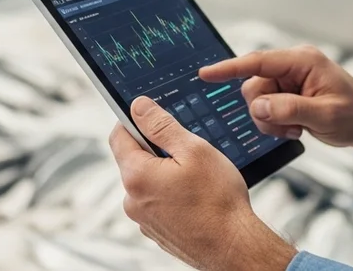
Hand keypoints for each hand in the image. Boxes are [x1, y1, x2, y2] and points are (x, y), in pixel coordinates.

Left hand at [109, 97, 296, 270]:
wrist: (233, 247)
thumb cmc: (218, 201)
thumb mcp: (193, 149)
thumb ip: (161, 125)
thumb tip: (139, 107)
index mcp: (136, 176)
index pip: (119, 135)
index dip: (135, 120)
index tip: (154, 117)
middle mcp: (132, 200)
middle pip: (134, 158)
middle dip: (157, 149)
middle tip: (188, 151)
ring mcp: (143, 219)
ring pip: (148, 181)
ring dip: (166, 173)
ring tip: (196, 179)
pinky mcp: (156, 230)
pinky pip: (157, 201)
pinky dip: (171, 194)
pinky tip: (195, 197)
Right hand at [198, 46, 352, 146]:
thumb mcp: (325, 115)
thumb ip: (290, 109)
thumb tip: (259, 107)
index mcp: (303, 61)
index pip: (259, 62)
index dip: (230, 68)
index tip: (206, 74)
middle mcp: (292, 66)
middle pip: (253, 86)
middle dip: (264, 112)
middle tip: (289, 128)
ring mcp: (288, 80)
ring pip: (256, 101)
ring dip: (270, 121)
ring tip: (296, 129)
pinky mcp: (286, 94)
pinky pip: (264, 109)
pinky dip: (275, 124)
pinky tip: (295, 128)